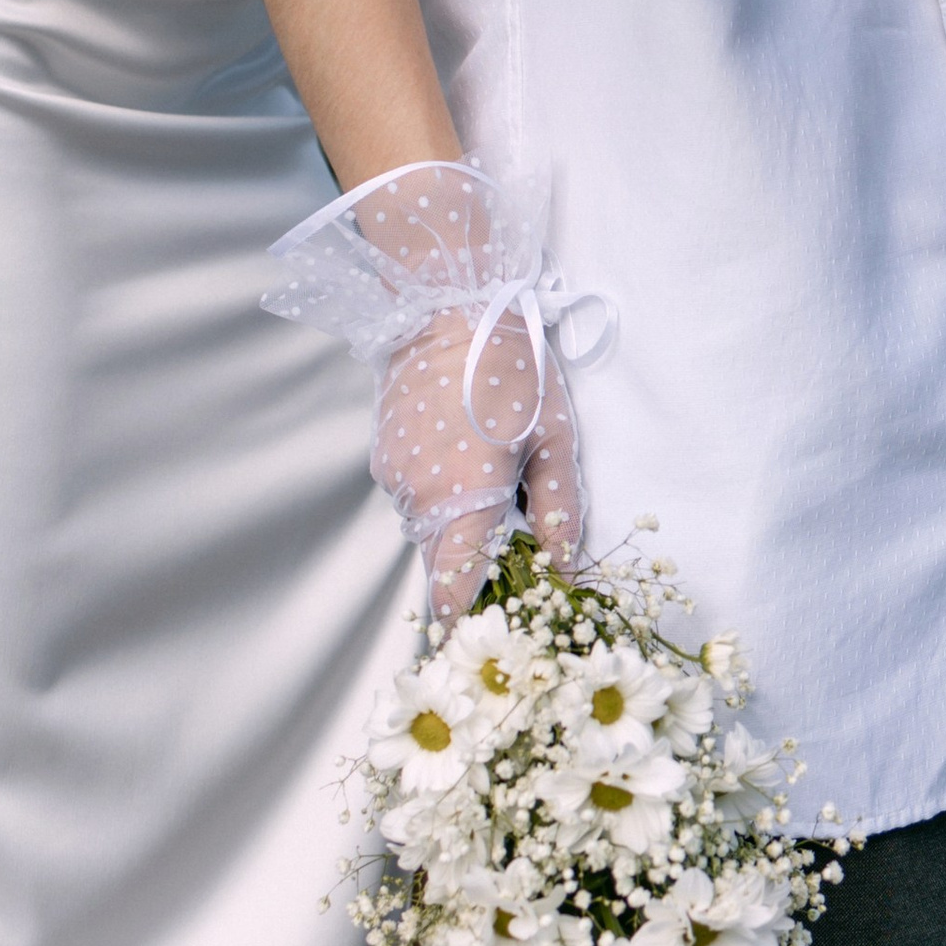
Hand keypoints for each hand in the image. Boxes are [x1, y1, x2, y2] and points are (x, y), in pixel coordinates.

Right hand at [373, 300, 584, 621]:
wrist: (448, 304)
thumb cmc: (512, 370)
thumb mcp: (554, 440)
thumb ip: (558, 511)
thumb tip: (564, 573)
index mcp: (464, 499)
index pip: (453, 589)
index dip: (463, 622)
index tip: (478, 641)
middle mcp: (419, 495)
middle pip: (438, 563)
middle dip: (467, 571)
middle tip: (503, 561)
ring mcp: (393, 474)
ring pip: (423, 527)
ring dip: (451, 525)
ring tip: (485, 486)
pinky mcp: (381, 453)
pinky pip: (409, 493)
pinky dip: (433, 491)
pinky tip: (459, 455)